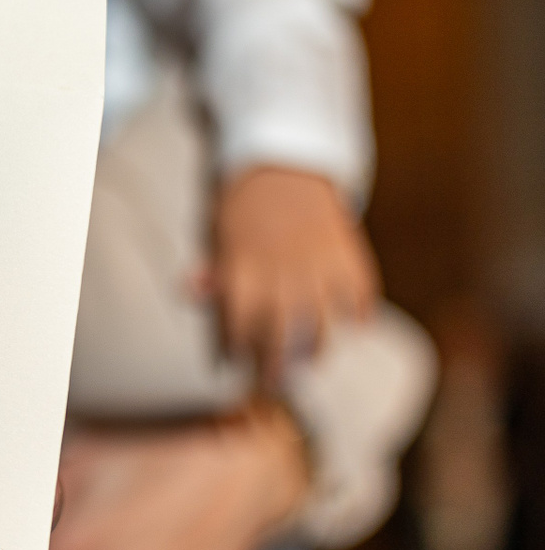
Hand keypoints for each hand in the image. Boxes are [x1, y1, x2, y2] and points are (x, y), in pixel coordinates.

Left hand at [211, 167, 380, 383]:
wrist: (286, 162)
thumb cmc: (243, 206)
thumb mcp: (217, 234)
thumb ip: (211, 270)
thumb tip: (187, 292)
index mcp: (243, 266)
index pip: (238, 323)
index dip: (235, 348)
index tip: (232, 362)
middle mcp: (282, 270)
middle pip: (281, 334)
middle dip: (276, 367)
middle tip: (273, 386)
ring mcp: (319, 262)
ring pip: (322, 322)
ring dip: (317, 349)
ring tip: (310, 362)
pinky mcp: (349, 253)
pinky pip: (361, 293)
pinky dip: (361, 312)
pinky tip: (355, 326)